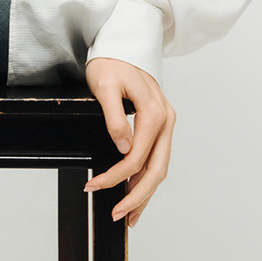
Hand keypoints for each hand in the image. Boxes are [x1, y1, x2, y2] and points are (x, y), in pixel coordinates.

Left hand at [84, 57, 175, 227]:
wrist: (121, 45)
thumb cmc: (111, 62)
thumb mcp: (104, 86)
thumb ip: (114, 117)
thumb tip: (123, 147)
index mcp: (155, 112)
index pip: (137, 157)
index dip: (116, 177)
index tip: (94, 187)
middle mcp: (166, 120)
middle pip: (156, 169)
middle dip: (137, 196)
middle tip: (118, 215)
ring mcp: (166, 124)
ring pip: (159, 167)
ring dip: (144, 193)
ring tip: (128, 215)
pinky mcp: (160, 126)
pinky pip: (156, 158)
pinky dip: (147, 178)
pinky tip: (136, 193)